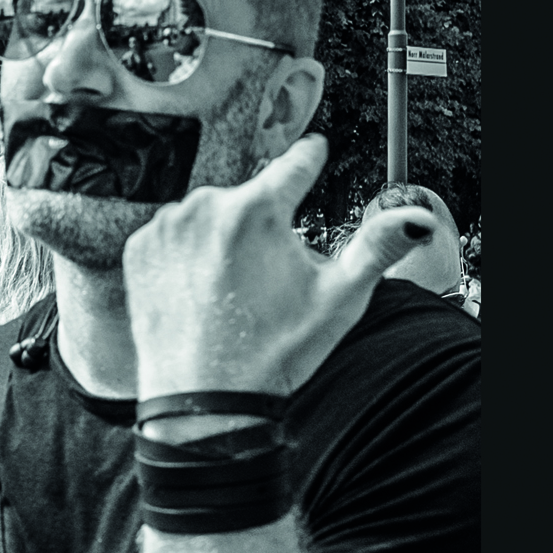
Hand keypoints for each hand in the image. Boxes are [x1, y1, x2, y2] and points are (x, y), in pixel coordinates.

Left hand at [123, 135, 433, 396]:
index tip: (312, 150)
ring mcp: (166, 228)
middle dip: (261, 227)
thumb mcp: (339, 299)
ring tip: (231, 292)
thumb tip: (414, 217)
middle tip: (266, 279)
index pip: (294, 165)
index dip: (309, 160)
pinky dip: (186, 256)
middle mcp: (205, 207)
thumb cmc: (273, 353)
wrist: (203, 403)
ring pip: (208, 218)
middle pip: (248, 200)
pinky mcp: (139, 250)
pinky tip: (201, 293)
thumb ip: (377, 247)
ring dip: (222, 240)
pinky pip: (172, 237)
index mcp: (257, 209)